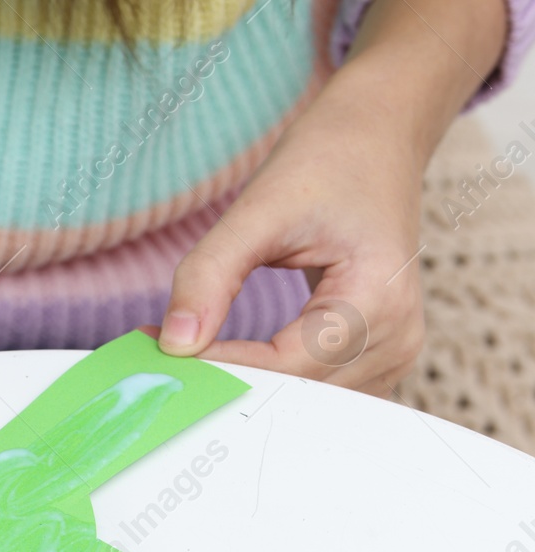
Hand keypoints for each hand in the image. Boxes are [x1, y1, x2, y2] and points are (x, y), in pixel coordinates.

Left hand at [158, 0, 507, 395]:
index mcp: (378, 302)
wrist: (374, 142)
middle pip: (297, 395)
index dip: (221, 368)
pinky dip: (265, 381)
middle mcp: (395, 340)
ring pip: (302, 403)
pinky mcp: (370, 358)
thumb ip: (211, 275)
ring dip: (244, 388)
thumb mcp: (260, 209)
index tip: (162, 357)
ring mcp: (389, 356)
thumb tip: (174, 343)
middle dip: (227, 383)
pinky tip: (222, 360)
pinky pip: (312, 391)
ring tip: (188, 360)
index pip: (287, 366)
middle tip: (162, 365)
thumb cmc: (328, 164)